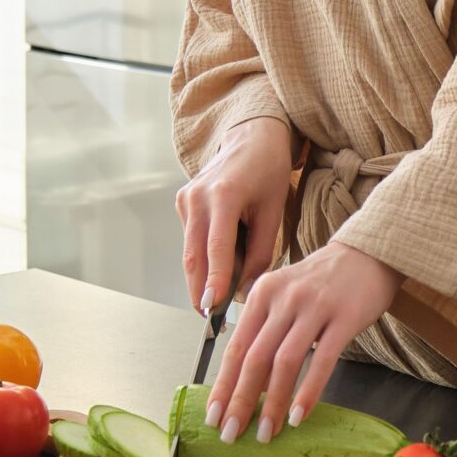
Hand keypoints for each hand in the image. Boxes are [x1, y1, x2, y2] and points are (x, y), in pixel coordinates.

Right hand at [177, 116, 295, 318]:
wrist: (252, 138)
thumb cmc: (268, 171)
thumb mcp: (274, 211)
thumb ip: (262, 252)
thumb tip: (247, 289)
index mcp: (224, 195)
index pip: (217, 247)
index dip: (214, 279)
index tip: (212, 307)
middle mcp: (197, 196)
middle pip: (194, 255)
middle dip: (201, 289)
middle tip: (210, 318)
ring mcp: (185, 198)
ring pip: (190, 251)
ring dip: (203, 276)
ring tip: (219, 297)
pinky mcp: (182, 202)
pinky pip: (191, 239)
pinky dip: (203, 258)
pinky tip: (220, 265)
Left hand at [206, 240, 399, 444]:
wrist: (368, 252)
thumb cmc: (322, 282)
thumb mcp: (284, 295)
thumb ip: (265, 331)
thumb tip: (250, 384)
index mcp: (262, 294)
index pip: (236, 347)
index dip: (223, 386)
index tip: (214, 417)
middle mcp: (284, 298)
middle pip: (255, 358)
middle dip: (241, 401)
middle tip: (232, 434)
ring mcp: (314, 307)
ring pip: (285, 362)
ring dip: (273, 403)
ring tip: (267, 432)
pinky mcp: (344, 317)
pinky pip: (322, 360)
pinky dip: (308, 391)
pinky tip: (299, 415)